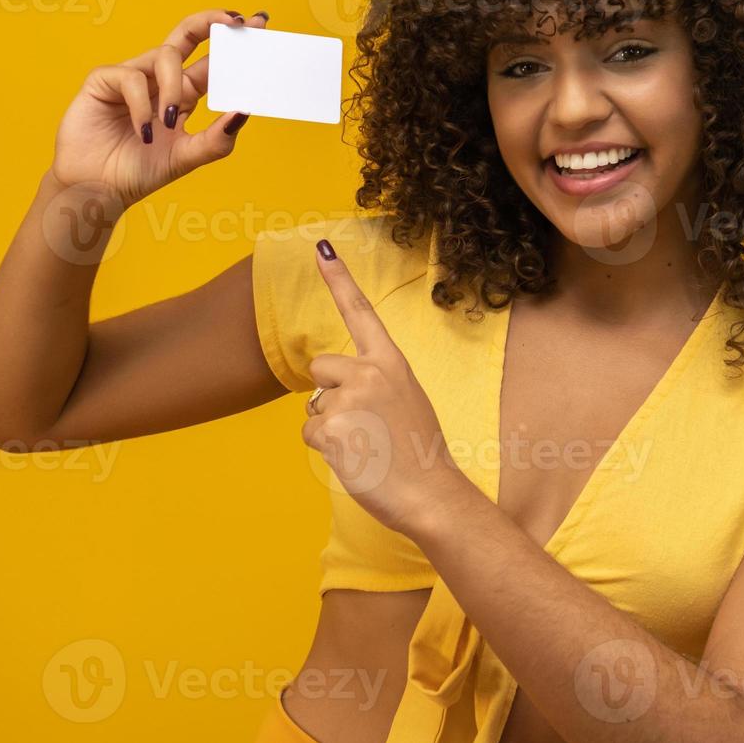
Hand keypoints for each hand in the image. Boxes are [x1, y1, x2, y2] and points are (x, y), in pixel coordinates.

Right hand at [50, 8, 267, 206]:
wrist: (97, 190)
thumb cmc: (139, 172)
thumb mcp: (187, 157)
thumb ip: (217, 139)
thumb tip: (245, 112)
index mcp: (183, 94)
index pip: (212, 61)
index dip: (233, 43)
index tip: (259, 23)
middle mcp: (159, 79)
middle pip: (188, 34)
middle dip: (212, 22)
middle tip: (236, 21)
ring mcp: (132, 77)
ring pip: (164, 56)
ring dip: (173, 88)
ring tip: (169, 121)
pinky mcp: (104, 81)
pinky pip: (131, 78)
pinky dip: (142, 106)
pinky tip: (144, 132)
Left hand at [302, 238, 476, 537]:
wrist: (433, 495)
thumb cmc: (419, 454)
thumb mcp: (406, 402)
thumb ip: (374, 383)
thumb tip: (335, 390)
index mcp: (392, 363)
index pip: (361, 313)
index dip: (339, 279)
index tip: (320, 247)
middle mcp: (369, 373)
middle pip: (320, 367)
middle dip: (328, 393)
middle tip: (364, 425)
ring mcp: (350, 400)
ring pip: (313, 407)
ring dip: (330, 428)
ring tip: (366, 447)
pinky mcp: (332, 429)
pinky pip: (310, 433)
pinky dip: (326, 450)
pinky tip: (357, 459)